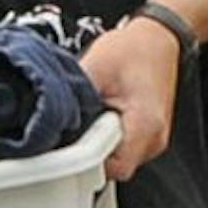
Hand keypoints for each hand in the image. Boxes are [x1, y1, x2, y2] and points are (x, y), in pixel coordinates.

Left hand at [78, 18, 181, 181]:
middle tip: (76, 125)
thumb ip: (73, 97)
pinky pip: (122, 149)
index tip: (68, 144)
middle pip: (114, 167)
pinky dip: (108, 137)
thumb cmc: (133, 50)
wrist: (158, 38)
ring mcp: (154, 140)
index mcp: (145, 125)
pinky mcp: (149, 136)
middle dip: (89, 150)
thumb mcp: (94, 66)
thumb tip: (48, 116)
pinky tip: (101, 117)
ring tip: (92, 115)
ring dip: (99, 143)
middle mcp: (155, 139)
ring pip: (117, 160)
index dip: (85, 160)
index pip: (113, 169)